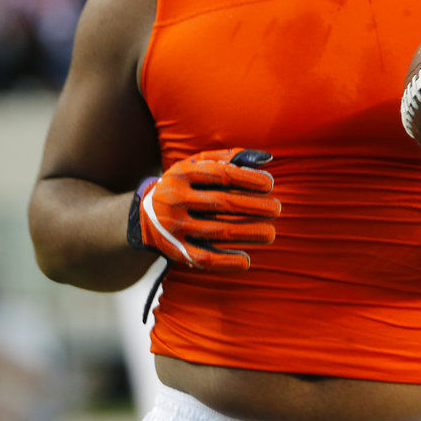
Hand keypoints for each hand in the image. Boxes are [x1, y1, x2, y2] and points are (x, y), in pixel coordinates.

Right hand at [127, 148, 280, 269]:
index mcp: (182, 173)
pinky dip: (226, 261)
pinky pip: (204, 257)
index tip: (270, 184)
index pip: (221, 174)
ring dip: (247, 232)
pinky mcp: (176, 250)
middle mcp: (176, 199)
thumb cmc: (184, 184)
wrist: (144, 216)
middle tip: (277, 209)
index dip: (248, 179)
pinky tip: (246, 260)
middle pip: (222, 203)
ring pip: (217, 230)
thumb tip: (267, 158)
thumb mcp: (197, 165)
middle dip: (253, 206)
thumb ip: (230, 158)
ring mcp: (175, 226)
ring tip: (270, 233)